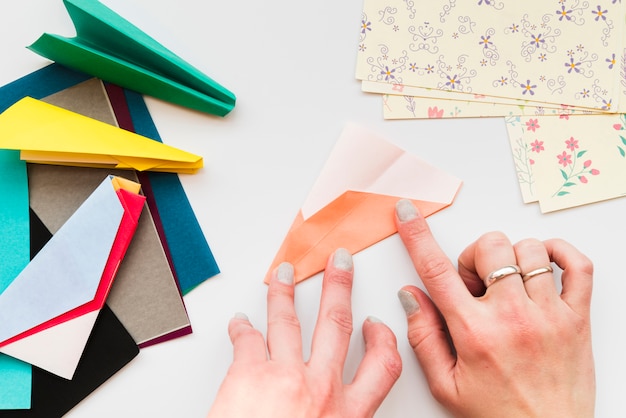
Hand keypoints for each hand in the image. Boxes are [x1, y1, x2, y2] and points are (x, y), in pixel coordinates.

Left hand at [207, 248, 401, 417]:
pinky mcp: (248, 374)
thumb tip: (336, 416)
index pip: (381, 368)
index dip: (383, 341)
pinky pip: (247, 338)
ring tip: (282, 275)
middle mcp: (319, 389)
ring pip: (288, 321)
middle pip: (336, 324)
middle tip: (339, 265)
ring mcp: (284, 376)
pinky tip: (240, 321)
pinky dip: (242, 326)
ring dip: (284, 292)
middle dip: (339, 287)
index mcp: (345, 415)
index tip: (376, 326)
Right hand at [394, 199, 594, 417]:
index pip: (436, 270)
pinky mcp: (577, 318)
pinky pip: (578, 265)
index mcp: (474, 332)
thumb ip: (423, 336)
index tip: (407, 212)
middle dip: (474, 258)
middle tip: (475, 285)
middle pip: (490, 247)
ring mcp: (549, 314)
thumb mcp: (445, 384)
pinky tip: (542, 265)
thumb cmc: (497, 416)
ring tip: (507, 285)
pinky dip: (560, 252)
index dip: (416, 235)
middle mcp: (512, 317)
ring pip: (529, 250)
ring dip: (511, 258)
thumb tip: (410, 295)